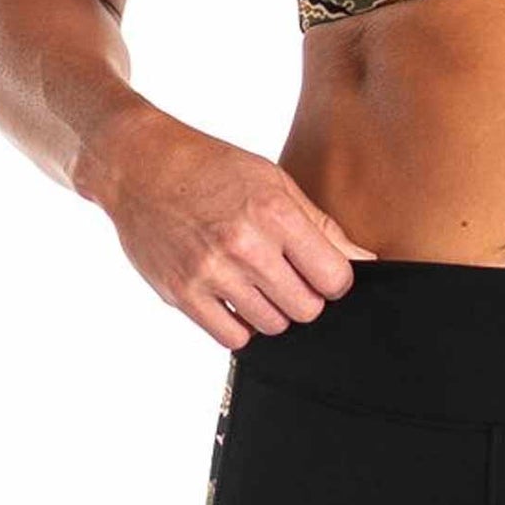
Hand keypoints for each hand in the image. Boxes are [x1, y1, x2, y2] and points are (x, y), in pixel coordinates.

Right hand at [95, 109, 379, 349]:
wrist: (141, 166)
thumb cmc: (212, 167)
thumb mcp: (273, 180)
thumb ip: (319, 225)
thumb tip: (363, 260)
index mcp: (274, 212)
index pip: (333, 276)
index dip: (337, 279)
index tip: (325, 272)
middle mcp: (245, 246)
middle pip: (306, 308)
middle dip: (307, 298)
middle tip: (291, 277)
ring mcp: (211, 273)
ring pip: (271, 326)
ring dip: (274, 311)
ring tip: (260, 282)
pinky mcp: (182, 295)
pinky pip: (231, 338)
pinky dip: (241, 325)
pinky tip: (236, 297)